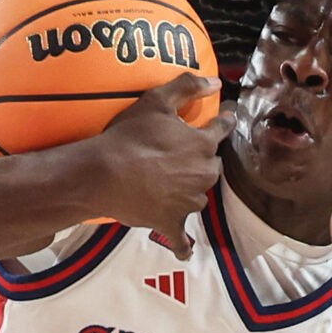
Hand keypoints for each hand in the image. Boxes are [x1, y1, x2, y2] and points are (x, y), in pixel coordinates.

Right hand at [82, 75, 229, 256]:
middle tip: (183, 154)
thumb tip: (215, 82)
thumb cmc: (130, 136)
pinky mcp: (171, 223)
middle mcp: (203, 174)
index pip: (222, 128)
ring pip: (198, 196)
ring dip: (190, 191)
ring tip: (173, 187)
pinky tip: (184, 250)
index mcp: (203, 144)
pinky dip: (183, 244)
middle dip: (202, 159)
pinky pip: (181, 239)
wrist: (105, 175)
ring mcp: (188, 202)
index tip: (226, 118)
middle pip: (212, 166)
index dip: (224, 121)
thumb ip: (187, 86)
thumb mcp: (156, 100)